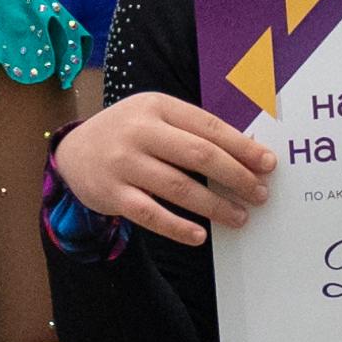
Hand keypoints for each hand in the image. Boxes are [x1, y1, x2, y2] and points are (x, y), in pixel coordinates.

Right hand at [53, 88, 279, 243]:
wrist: (73, 152)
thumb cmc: (129, 134)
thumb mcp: (155, 117)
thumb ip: (192, 130)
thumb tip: (246, 154)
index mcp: (157, 106)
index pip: (209, 127)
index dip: (243, 147)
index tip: (268, 164)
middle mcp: (139, 132)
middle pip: (199, 155)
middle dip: (236, 176)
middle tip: (259, 194)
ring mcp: (123, 163)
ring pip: (179, 188)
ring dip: (215, 205)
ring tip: (239, 217)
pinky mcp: (111, 194)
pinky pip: (151, 214)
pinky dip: (178, 227)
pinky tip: (200, 235)